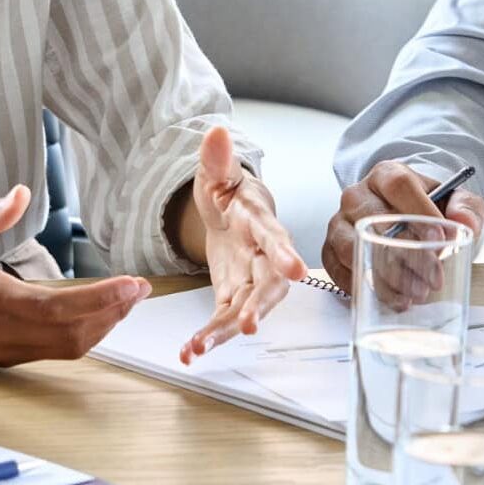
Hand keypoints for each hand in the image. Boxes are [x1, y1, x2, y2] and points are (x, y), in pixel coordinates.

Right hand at [0, 185, 149, 365]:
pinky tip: (96, 312)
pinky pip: (52, 350)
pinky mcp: (1, 355)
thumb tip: (21, 195)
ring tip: (125, 299)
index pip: (55, 306)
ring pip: (65, 347)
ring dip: (102, 325)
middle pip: (69, 333)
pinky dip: (82, 333)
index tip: (132, 284)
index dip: (100, 299)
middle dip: (112, 312)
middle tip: (139, 289)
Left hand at [179, 126, 307, 364]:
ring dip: (225, 331)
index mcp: (261, 223)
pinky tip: (189, 352)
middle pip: (269, 284)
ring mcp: (250, 279)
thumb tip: (216, 132)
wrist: (232, 213)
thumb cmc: (232, 192)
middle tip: (249, 325)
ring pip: (246, 308)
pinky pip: (224, 319)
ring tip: (199, 347)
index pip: (277, 238)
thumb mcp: (219, 173)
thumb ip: (217, 159)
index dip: (285, 254)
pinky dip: (209, 336)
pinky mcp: (233, 295)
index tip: (294, 270)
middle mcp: (263, 257)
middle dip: (261, 305)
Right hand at [322, 161, 483, 295]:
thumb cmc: (427, 208)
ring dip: (384, 276)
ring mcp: (340, 220)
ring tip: (414, 294)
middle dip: (406, 255)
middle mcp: (357, 195)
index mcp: (387, 175)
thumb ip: (467, 207)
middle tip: (434, 280)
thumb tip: (463, 222)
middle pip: (374, 221)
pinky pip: (336, 266)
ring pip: (353, 248)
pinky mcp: (331, 246)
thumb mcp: (454, 200)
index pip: (398, 187)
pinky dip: (362, 286)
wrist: (403, 214)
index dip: (419, 212)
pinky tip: (391, 297)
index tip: (440, 240)